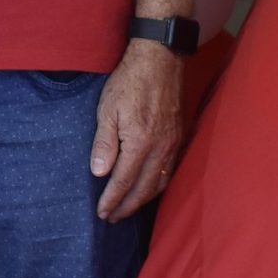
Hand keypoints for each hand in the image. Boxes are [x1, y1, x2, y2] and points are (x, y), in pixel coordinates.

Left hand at [89, 42, 181, 221]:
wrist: (160, 60)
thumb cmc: (129, 81)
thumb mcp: (107, 109)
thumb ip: (104, 143)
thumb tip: (99, 173)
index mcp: (139, 143)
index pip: (124, 182)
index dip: (112, 200)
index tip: (102, 214)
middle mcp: (160, 149)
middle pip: (144, 189)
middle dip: (127, 207)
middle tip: (113, 218)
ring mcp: (173, 144)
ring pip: (159, 183)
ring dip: (143, 200)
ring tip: (129, 208)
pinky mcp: (179, 137)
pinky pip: (170, 171)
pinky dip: (158, 186)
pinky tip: (149, 188)